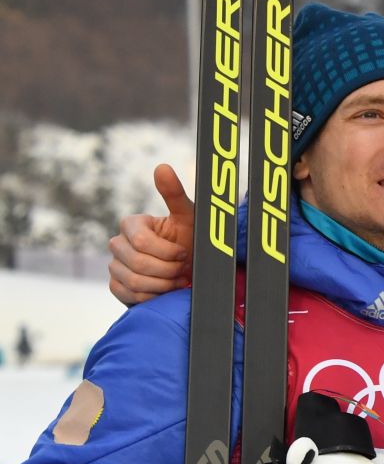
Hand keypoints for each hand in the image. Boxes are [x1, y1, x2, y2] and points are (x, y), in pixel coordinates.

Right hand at [108, 164, 193, 306]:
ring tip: (177, 280)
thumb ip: (174, 194)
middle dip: (168, 270)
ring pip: (133, 281)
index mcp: (131, 224)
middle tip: (183, 269)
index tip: (184, 253)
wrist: (190, 271)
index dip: (167, 252)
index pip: (140, 242)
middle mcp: (118, 243)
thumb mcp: (188, 218)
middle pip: (137, 264)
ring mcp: (114, 265)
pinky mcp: (116, 286)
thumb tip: (162, 167)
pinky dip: (151, 296)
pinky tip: (164, 291)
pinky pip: (128, 295)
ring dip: (162, 285)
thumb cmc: (190, 241)